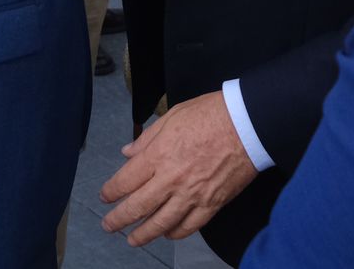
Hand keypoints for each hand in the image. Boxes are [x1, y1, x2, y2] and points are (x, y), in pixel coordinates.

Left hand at [100, 91, 257, 246]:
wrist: (248, 123)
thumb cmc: (212, 114)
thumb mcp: (172, 116)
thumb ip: (147, 138)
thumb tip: (128, 152)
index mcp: (159, 154)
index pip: (125, 181)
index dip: (111, 192)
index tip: (105, 196)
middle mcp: (171, 178)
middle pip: (137, 207)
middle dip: (119, 219)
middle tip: (109, 225)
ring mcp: (192, 194)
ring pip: (161, 223)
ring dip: (143, 234)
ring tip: (132, 239)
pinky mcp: (212, 204)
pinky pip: (189, 226)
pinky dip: (176, 234)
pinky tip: (167, 234)